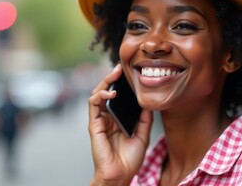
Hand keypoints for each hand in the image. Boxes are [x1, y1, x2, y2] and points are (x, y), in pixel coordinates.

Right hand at [88, 64, 152, 185]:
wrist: (121, 174)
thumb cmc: (130, 158)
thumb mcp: (143, 134)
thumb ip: (145, 118)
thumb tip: (148, 102)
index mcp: (118, 119)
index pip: (118, 97)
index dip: (121, 84)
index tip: (130, 73)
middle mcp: (108, 117)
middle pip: (106, 92)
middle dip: (111, 78)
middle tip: (119, 68)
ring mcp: (100, 120)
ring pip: (97, 94)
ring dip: (105, 82)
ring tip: (115, 74)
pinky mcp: (94, 124)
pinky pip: (93, 105)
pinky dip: (100, 95)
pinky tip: (110, 93)